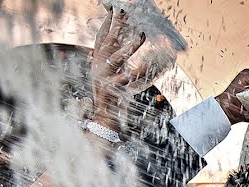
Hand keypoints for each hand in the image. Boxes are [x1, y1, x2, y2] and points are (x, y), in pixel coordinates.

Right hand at [91, 9, 146, 131]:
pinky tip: (150, 66)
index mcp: (98, 59)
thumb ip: (110, 55)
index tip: (113, 8)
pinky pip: (131, 79)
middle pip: (109, 41)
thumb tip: (120, 37)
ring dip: (130, 46)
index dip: (107, 22)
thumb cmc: (110, 90)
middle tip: (127, 12)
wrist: (104, 113)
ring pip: (117, 57)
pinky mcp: (114, 89)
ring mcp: (105, 77)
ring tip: (142, 35)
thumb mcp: (107, 70)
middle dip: (117, 26)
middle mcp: (98, 65)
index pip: (102, 36)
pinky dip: (141, 72)